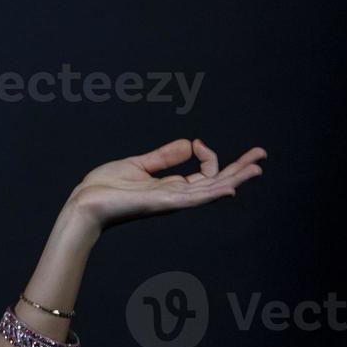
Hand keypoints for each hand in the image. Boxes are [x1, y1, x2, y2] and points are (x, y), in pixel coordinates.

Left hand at [68, 138, 265, 231]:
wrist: (83, 203)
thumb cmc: (104, 188)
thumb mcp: (137, 165)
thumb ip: (164, 156)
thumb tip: (190, 143)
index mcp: (170, 188)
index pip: (204, 173)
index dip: (208, 155)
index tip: (197, 143)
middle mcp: (175, 196)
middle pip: (215, 183)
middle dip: (239, 170)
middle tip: (262, 156)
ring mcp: (170, 201)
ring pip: (210, 190)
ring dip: (234, 179)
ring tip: (256, 168)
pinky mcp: (161, 204)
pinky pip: (192, 199)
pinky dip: (211, 194)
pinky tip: (229, 189)